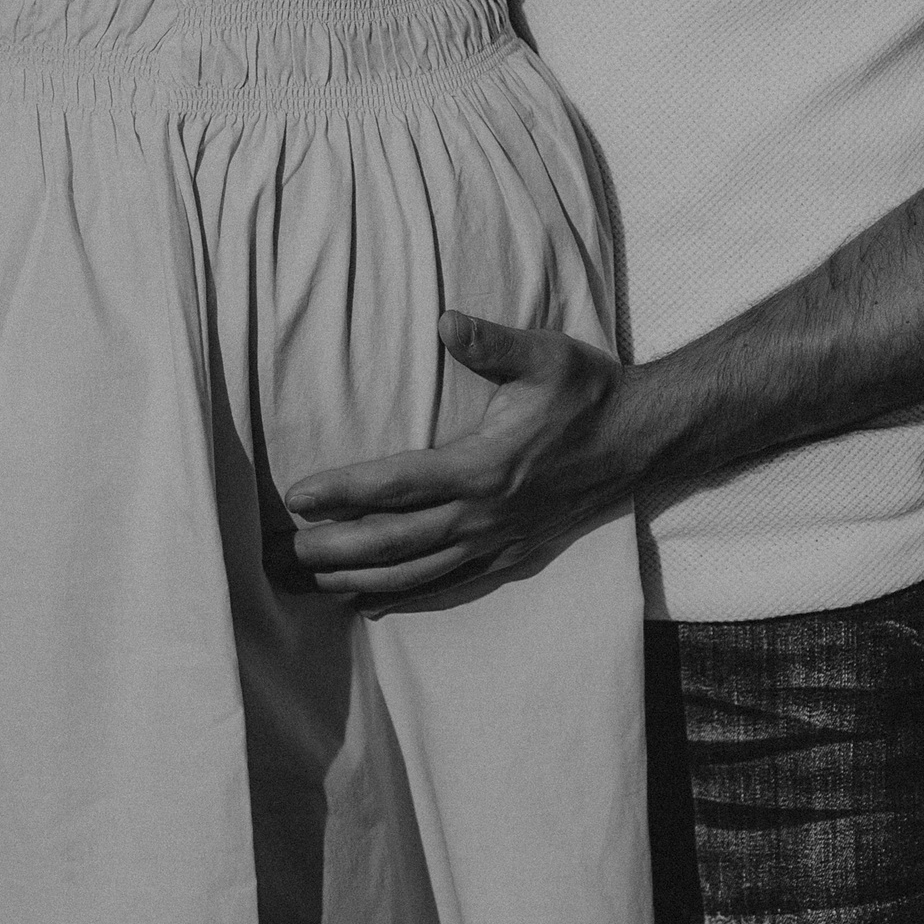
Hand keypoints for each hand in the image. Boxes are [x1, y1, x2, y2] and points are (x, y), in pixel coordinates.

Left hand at [282, 311, 639, 599]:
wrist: (641, 440)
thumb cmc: (587, 392)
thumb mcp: (544, 355)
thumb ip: (491, 343)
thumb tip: (446, 322)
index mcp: (484, 466)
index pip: (397, 484)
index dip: (344, 492)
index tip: (299, 495)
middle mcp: (485, 514)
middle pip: (395, 542)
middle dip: (335, 550)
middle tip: (282, 553)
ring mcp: (498, 541)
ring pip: (417, 573)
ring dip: (360, 580)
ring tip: (311, 581)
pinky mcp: (511, 554)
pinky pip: (449, 584)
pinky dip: (406, 595)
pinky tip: (371, 601)